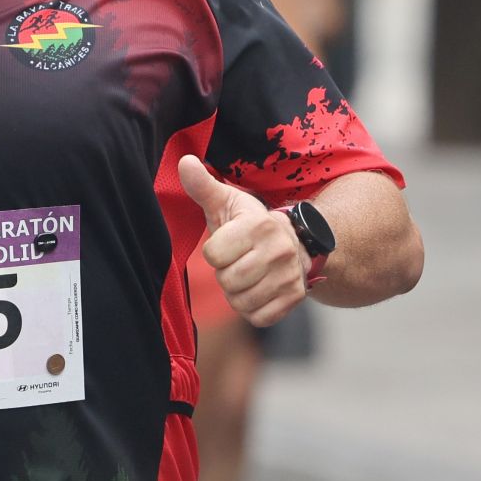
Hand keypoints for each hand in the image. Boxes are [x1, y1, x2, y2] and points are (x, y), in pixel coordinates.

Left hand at [178, 154, 309, 327]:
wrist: (297, 242)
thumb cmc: (249, 224)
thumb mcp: (226, 201)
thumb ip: (203, 186)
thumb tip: (183, 162)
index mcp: (259, 225)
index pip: (214, 255)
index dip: (214, 252)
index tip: (228, 243)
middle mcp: (280, 251)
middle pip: (227, 280)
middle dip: (225, 273)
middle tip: (238, 261)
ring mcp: (290, 277)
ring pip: (241, 302)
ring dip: (237, 293)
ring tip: (247, 274)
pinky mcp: (295, 298)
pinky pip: (258, 318)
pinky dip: (252, 309)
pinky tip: (258, 290)